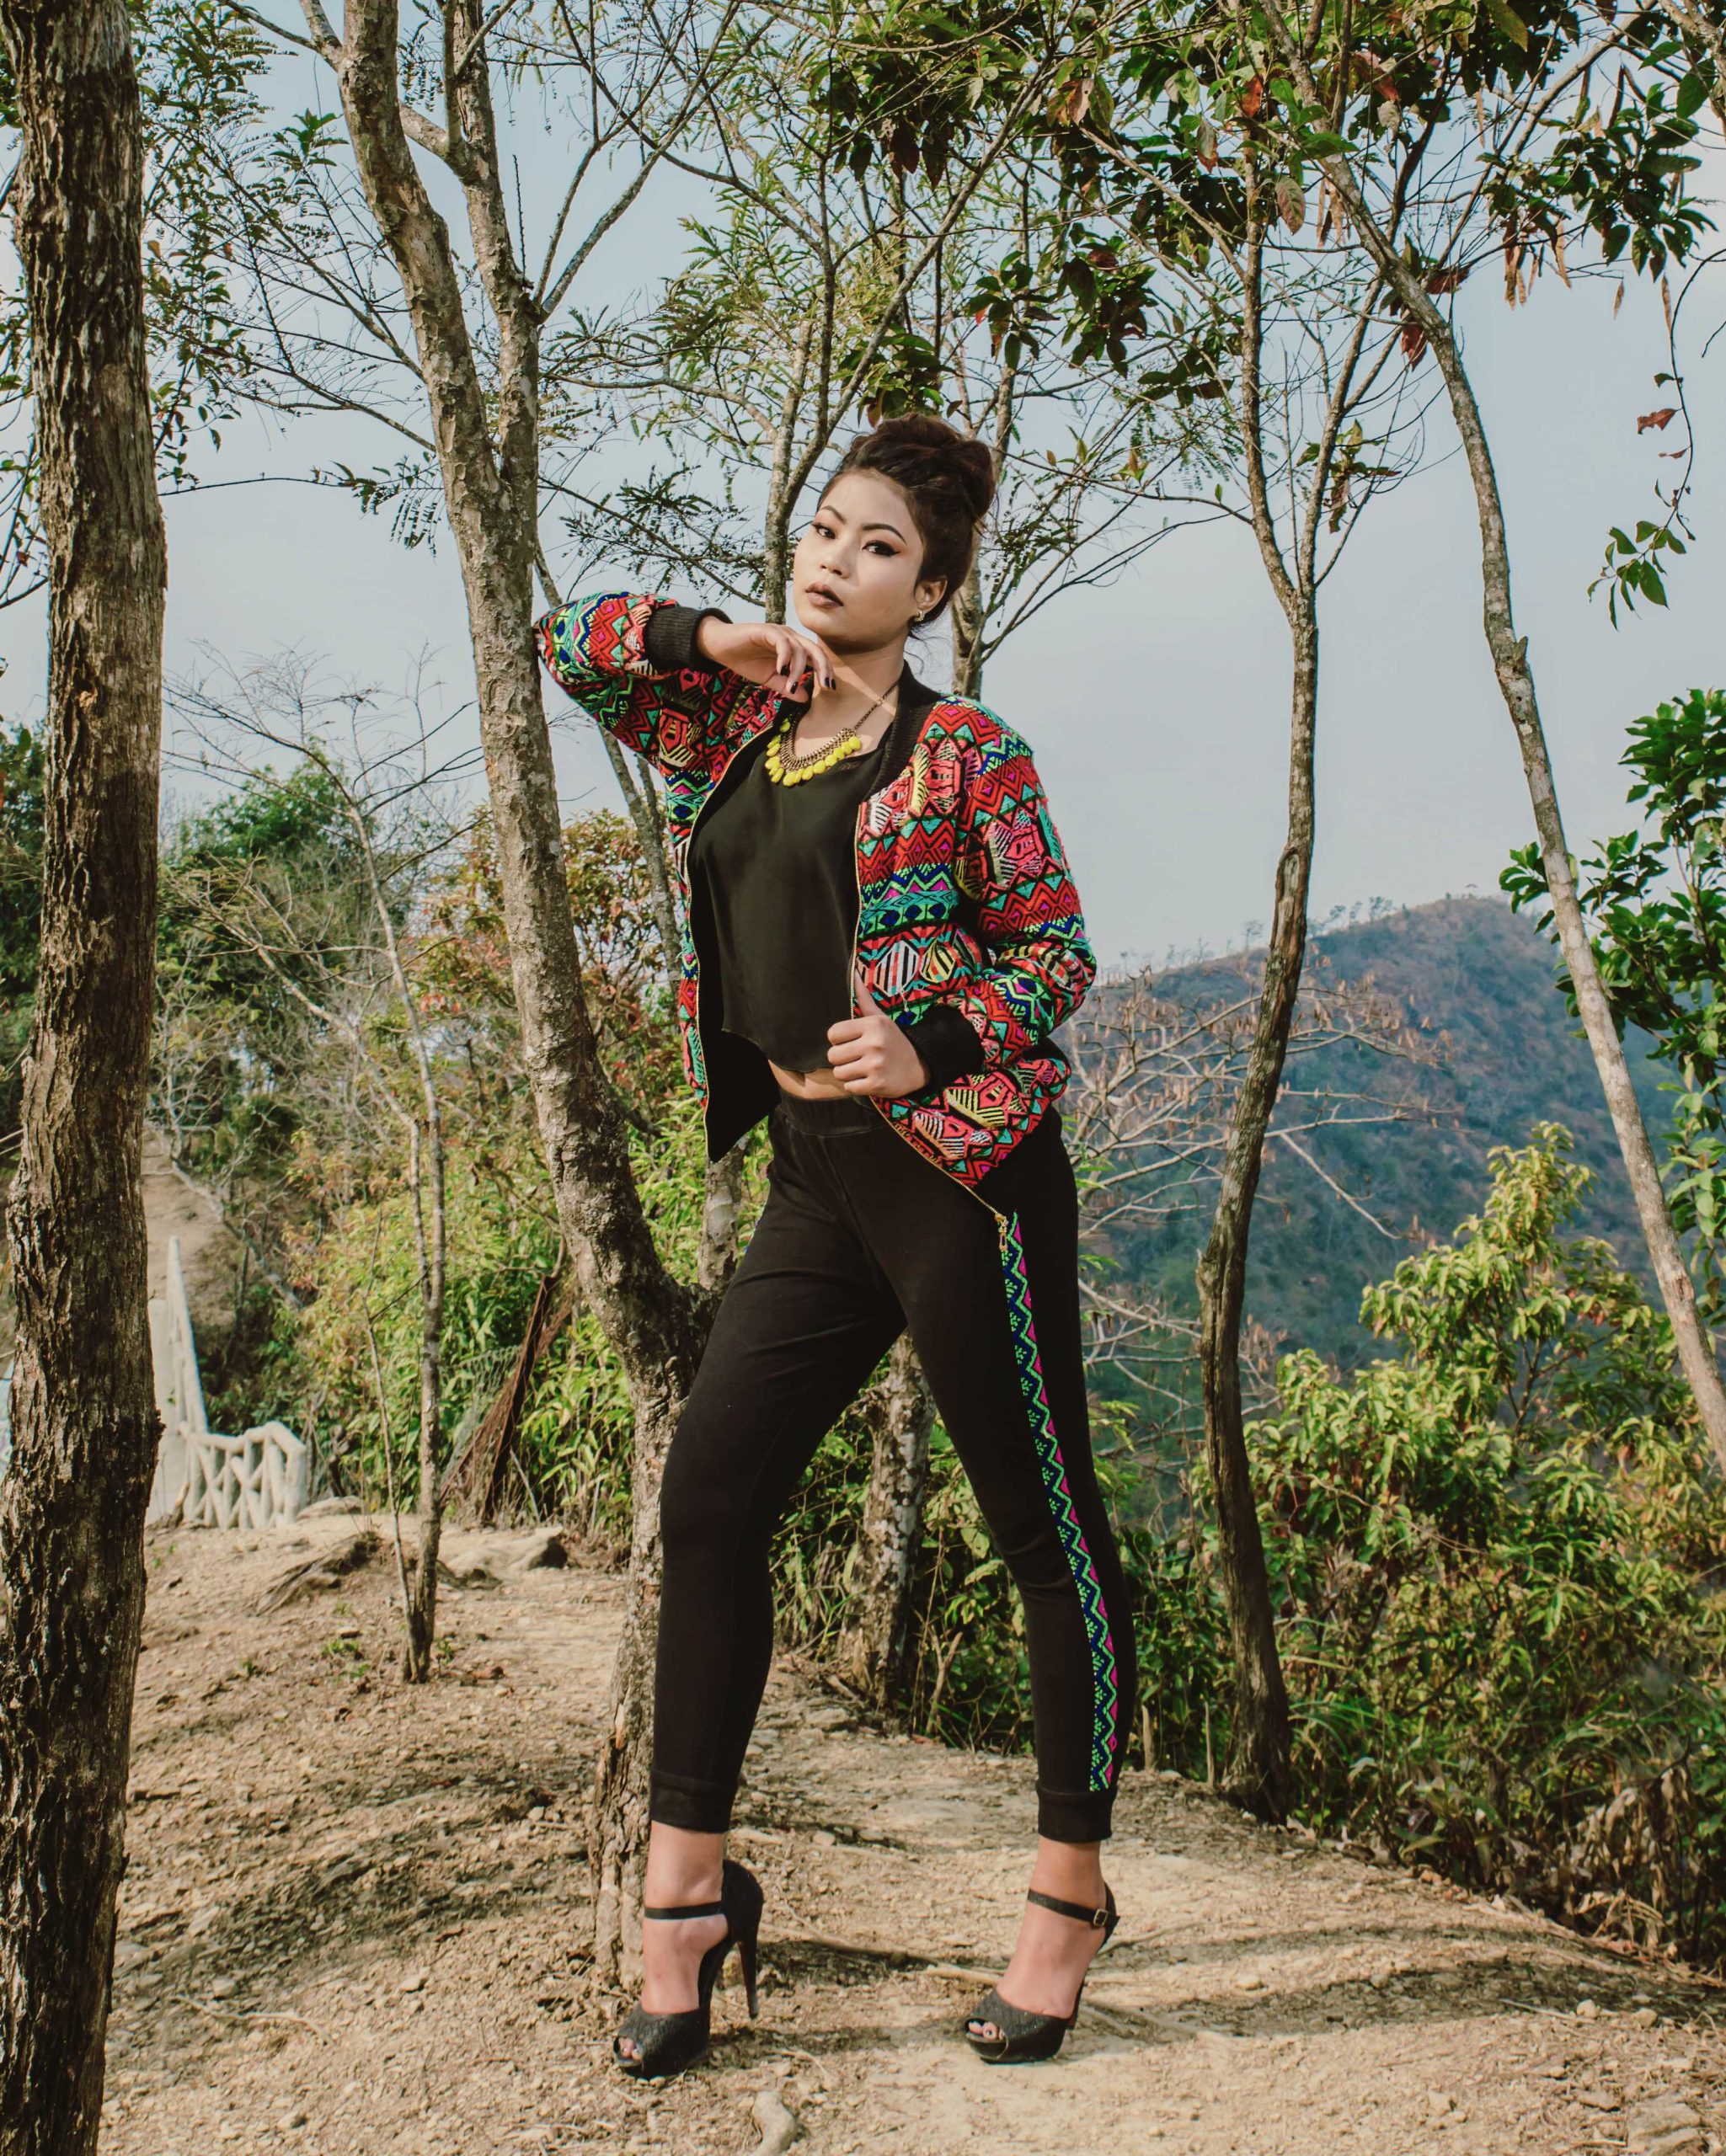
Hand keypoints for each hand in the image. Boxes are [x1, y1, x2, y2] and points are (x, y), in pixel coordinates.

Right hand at [696, 616, 834, 701]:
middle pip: (815, 650)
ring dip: (798, 670)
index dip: (826, 671)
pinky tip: (781, 670)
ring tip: (790, 686)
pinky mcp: (766, 630)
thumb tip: (806, 698)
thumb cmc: (746, 661)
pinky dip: (785, 657)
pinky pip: (782, 642)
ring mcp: (779, 632)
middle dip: (824, 667)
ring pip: (799, 649)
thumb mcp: (769, 679)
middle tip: (826, 686)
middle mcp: (790, 637)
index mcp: (794, 648)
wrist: (721, 648)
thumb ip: (787, 687)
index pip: (817, 657)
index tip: (830, 688)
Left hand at [826, 972, 928, 1097]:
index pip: (833, 1033)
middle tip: (856, 1058)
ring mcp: (876, 1065)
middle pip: (833, 1055)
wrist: (920, 1065)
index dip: (838, 1040)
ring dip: (848, 1074)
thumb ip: (864, 999)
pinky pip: (849, 1087)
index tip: (851, 1042)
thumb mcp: (881, 1018)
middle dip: (841, 1059)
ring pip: (839, 1073)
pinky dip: (856, 1086)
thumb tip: (853, 972)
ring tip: (862, 1069)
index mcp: (872, 1025)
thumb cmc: (894, 1040)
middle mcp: (874, 1043)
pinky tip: (868, 1079)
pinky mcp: (877, 1085)